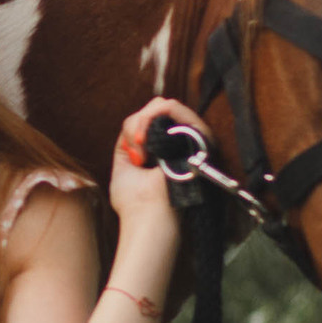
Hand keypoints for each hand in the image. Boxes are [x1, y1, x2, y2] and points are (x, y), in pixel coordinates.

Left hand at [110, 96, 212, 230]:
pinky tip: (144, 139)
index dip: (136, 127)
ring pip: (165, 106)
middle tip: (136, 149)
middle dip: (138, 122)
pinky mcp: (197, 137)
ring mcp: (189, 138)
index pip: (152, 118)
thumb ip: (129, 143)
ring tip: (140, 147)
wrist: (149, 216)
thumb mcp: (124, 166)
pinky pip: (175, 109)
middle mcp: (179, 141)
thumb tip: (133, 125)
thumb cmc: (135, 201)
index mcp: (164, 148)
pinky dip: (155, 116)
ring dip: (144, 121)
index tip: (133, 154)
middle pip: (159, 108)